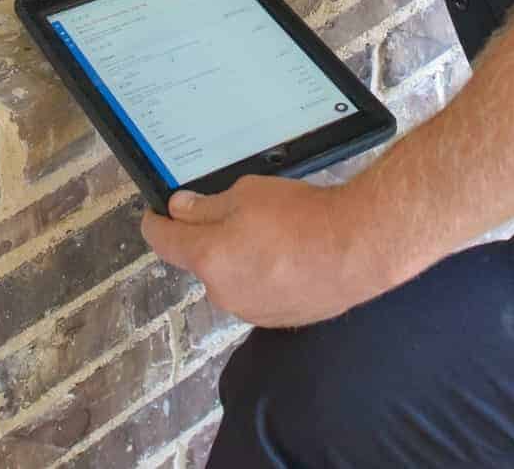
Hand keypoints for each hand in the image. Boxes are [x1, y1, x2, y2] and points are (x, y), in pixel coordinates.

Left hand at [140, 177, 391, 327]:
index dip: (155, 223)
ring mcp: (250, 311)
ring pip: (231, 278)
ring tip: (276, 234)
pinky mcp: (277, 320)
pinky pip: (258, 292)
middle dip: (211, 238)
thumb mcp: (248, 194)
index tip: (156, 213)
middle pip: (201, 260)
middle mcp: (221, 292)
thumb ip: (207, 206)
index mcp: (207, 258)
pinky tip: (292, 257)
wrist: (358, 250)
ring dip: (240, 259)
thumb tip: (180, 210)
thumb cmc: (302, 217)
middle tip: (241, 212)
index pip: (163, 241)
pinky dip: (264, 275)